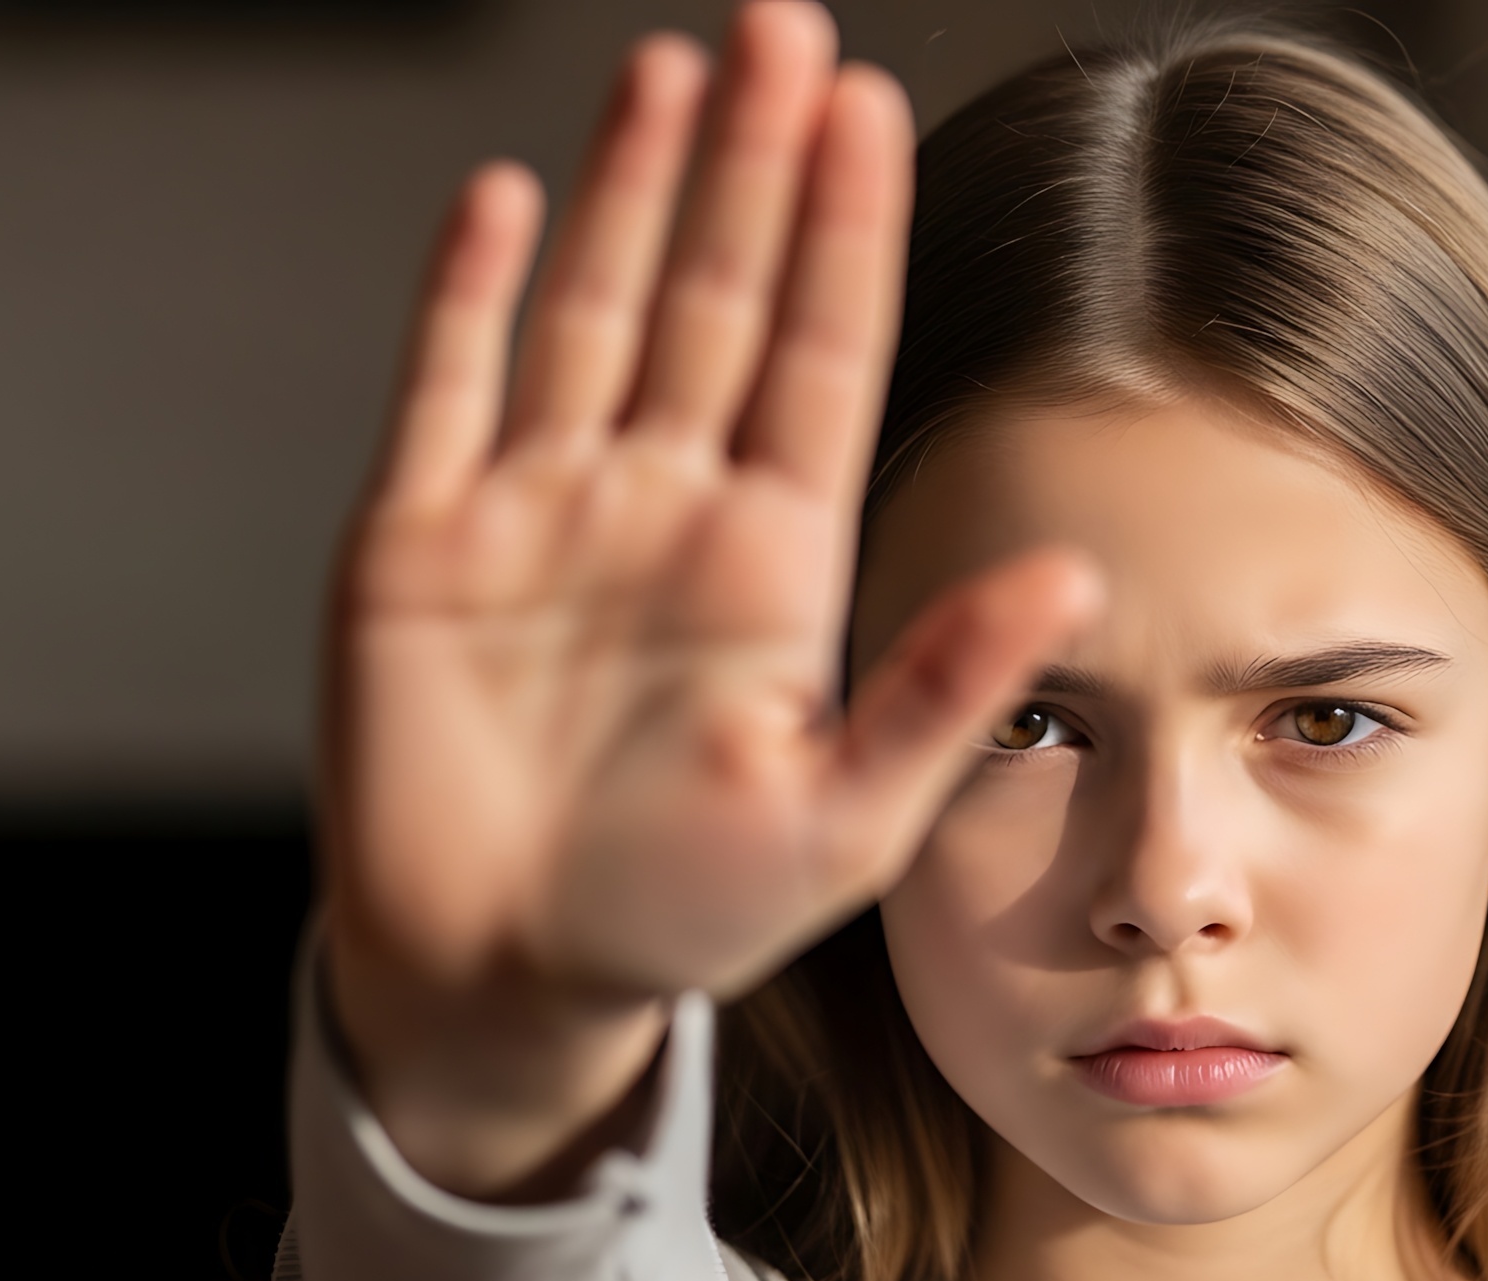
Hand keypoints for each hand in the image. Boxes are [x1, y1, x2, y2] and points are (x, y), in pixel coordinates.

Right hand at [319, 2, 1097, 1198]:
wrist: (505, 978)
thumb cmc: (682, 914)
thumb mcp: (845, 817)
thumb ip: (947, 689)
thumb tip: (1069, 575)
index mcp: (772, 560)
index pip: (818, 356)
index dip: (841, 232)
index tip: (869, 107)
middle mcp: (663, 508)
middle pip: (716, 298)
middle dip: (751, 166)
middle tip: (783, 28)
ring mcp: (539, 513)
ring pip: (594, 313)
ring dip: (631, 191)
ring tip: (674, 69)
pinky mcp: (418, 544)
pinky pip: (447, 387)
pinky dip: (472, 293)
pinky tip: (512, 196)